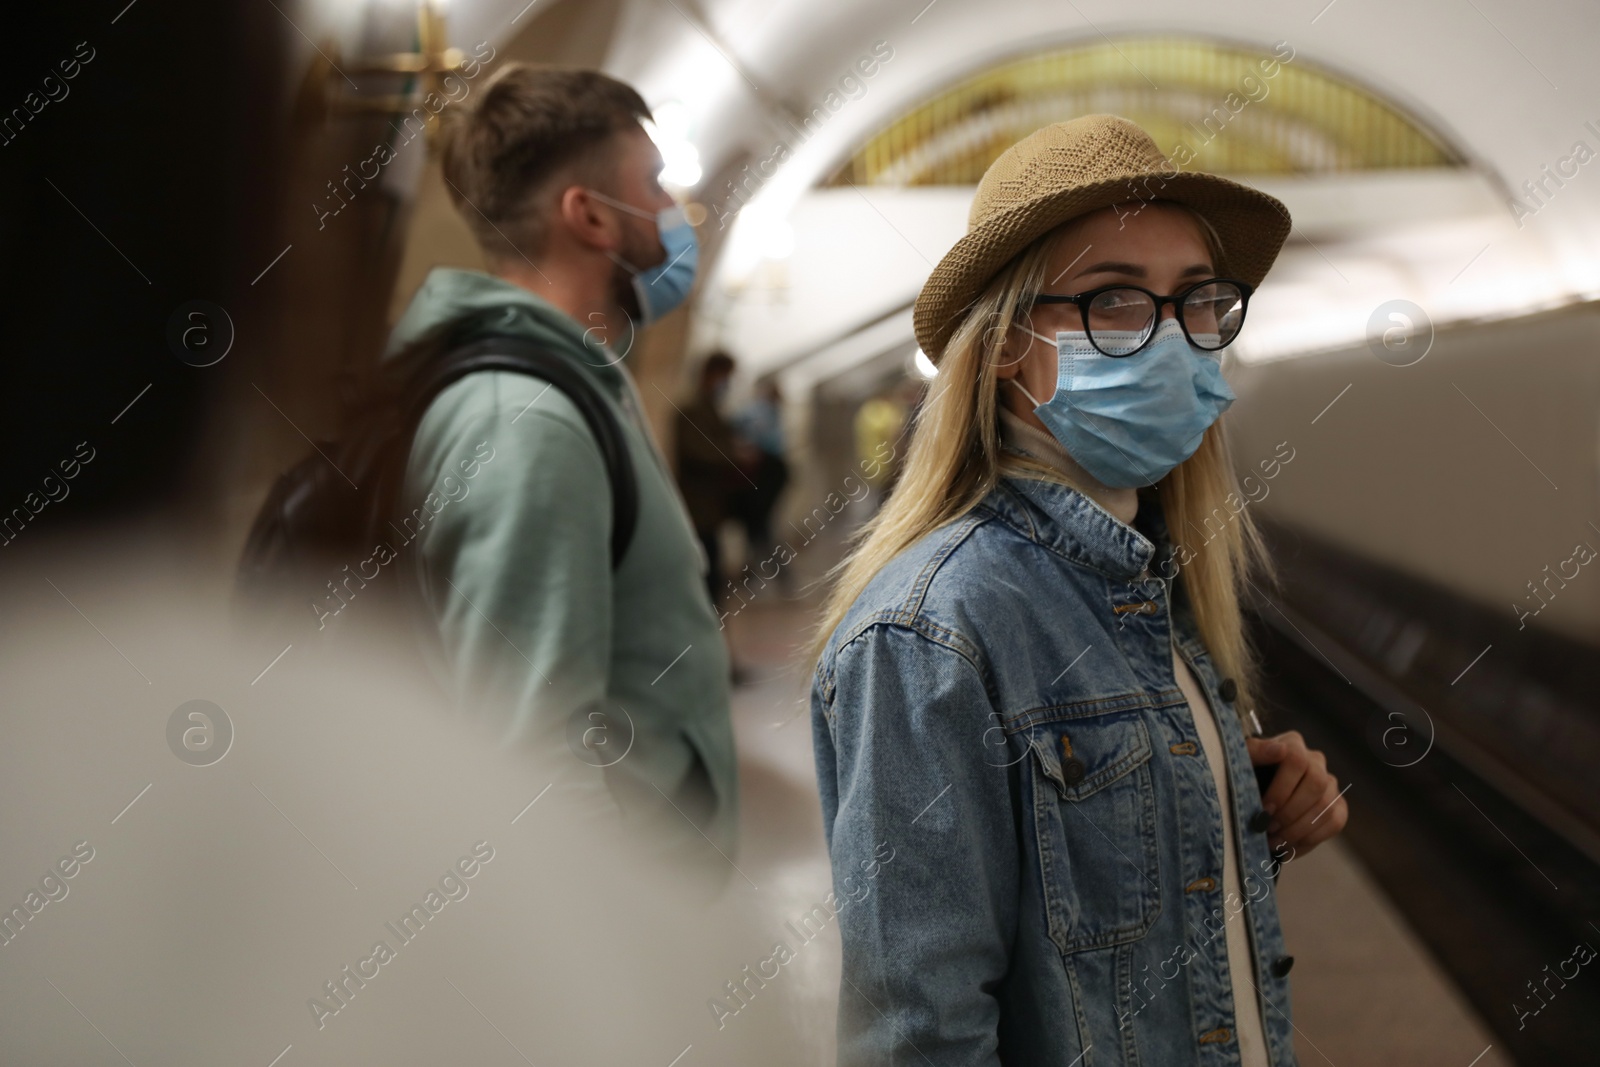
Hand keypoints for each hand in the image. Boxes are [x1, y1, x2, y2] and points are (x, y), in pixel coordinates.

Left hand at [1246, 731, 1347, 856]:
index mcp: (1292, 744)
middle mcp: (1316, 761)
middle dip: (1291, 811)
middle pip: (1316, 784)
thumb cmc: (1244, 775)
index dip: (1282, 788)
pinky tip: (1289, 847)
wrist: (1253, 792)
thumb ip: (1255, 752)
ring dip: (1299, 829)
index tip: (1265, 809)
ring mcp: (1329, 783)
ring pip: (1326, 806)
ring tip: (1274, 842)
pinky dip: (1311, 839)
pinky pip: (1335, 822)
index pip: (1297, 760)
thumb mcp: (1242, 762)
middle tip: (1268, 828)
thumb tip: (1280, 750)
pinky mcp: (1337, 805)